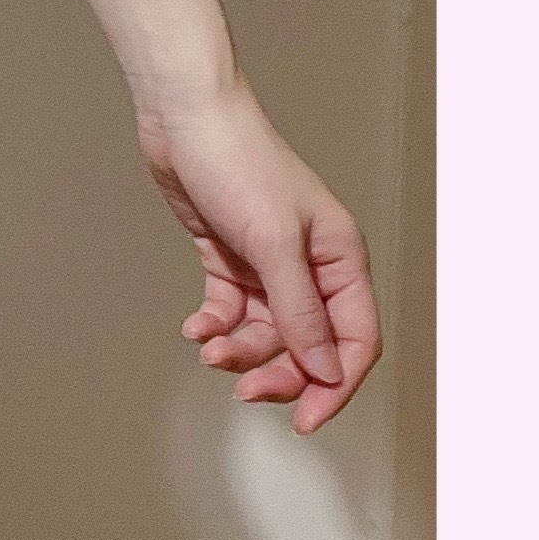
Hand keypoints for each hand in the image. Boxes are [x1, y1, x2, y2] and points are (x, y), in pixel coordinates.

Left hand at [135, 80, 380, 433]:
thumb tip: (327, 371)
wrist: (183, 119)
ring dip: (238, 348)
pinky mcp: (230, 257)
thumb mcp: (273, 243)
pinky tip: (195, 328)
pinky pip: (231, 311)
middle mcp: (310, 266)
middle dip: (278, 372)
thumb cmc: (238, 162)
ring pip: (266, 332)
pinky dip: (215, 325)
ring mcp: (269, 263)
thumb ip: (301, 312)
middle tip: (242, 389)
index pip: (355, 340)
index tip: (305, 420)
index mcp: (341, 258)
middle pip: (308, 345)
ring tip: (207, 347)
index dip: (334, 385)